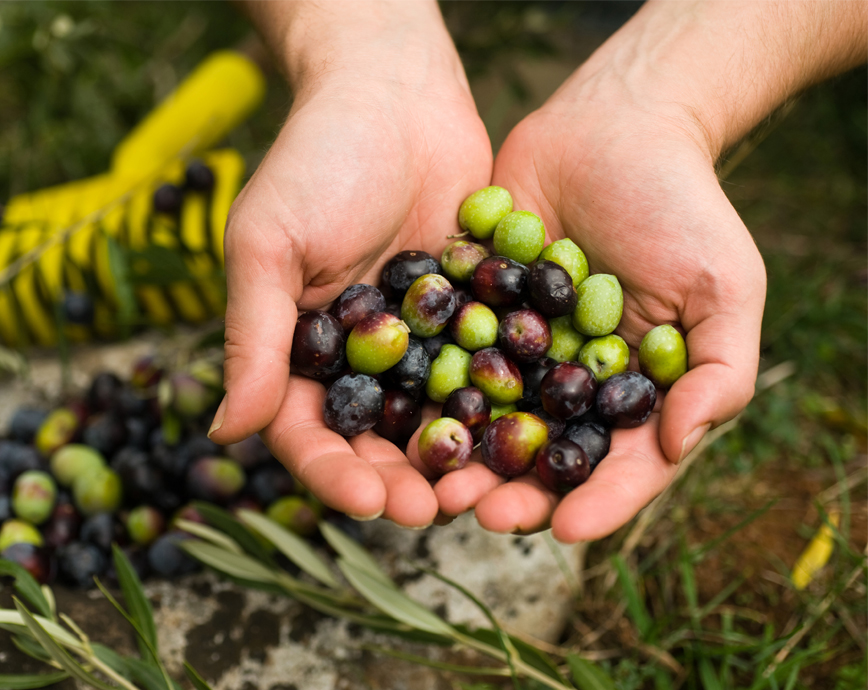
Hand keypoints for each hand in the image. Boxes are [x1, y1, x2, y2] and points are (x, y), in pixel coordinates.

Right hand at [208, 3, 491, 526]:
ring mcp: (420, 341)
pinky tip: (526, 432)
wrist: (396, 96)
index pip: (306, 430)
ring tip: (482, 491)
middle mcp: (361, 357)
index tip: (367, 498)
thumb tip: (224, 430)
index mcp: (300, 350)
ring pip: (436, 417)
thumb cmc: (317, 159)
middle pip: (376, 439)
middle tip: (433, 511)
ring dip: (454, 458)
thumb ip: (253, 335)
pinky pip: (486, 370)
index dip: (333, 471)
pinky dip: (501, 404)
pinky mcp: (473, 317)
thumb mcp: (269, 243)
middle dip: (400, 480)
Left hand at [426, 68, 766, 542]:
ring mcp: (516, 347)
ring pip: (485, 416)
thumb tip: (681, 443)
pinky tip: (399, 408)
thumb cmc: (682, 205)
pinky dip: (425, 383)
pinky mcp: (471, 308)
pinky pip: (447, 353)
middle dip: (511, 488)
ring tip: (430, 478)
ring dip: (458, 452)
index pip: (618, 462)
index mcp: (629, 390)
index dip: (598, 501)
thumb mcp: (723, 285)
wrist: (615, 125)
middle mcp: (567, 379)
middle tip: (477, 512)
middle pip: (541, 452)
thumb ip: (719, 369)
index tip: (567, 530)